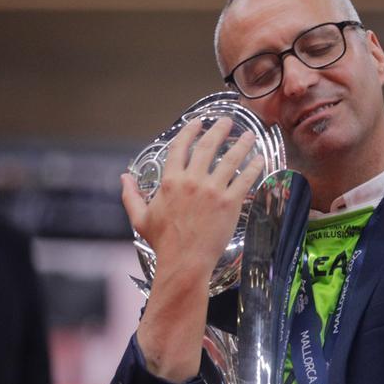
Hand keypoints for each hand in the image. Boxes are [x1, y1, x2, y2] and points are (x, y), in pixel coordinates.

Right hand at [123, 116, 264, 380]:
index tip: (198, 122)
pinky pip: (245, 179)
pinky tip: (260, 158)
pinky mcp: (230, 203)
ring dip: (242, 144)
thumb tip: (124, 178)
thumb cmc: (163, 242)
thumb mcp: (140, 218)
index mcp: (171, 181)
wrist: (184, 262)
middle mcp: (192, 180)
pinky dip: (254, 166)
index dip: (190, 131)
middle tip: (228, 121)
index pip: (180, 147)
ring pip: (230, 159)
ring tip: (249, 135)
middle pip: (208, 146)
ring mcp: (213, 190)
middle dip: (219, 130)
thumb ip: (131, 196)